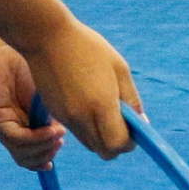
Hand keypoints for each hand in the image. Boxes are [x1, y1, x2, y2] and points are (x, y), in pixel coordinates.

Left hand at [0, 40, 66, 170]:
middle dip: (47, 154)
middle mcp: (9, 129)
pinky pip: (17, 139)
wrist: (2, 46)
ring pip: (22, 154)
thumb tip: (65, 133)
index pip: (30, 155)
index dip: (45, 158)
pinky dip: (37, 138)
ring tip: (59, 134)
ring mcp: (0, 126)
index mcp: (21, 125)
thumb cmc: (25, 64)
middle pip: (27, 160)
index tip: (61, 147)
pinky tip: (51, 129)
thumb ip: (51, 114)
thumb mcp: (45, 95)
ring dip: (44, 148)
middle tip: (61, 140)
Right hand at [24, 18, 137, 160]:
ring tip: (102, 108)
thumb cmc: (88, 47)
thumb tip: (141, 123)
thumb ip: (132, 99)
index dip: (129, 142)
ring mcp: (66, 118)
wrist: (46, 37)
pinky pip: (77, 132)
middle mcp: (82, 117)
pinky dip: (86, 127)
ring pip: (90, 144)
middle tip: (120, 121)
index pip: (118, 145)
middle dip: (116, 143)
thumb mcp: (119, 68)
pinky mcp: (56, 114)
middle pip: (104, 152)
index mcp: (101, 105)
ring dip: (101, 136)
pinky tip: (87, 102)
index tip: (133, 127)